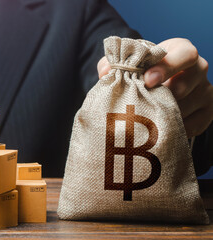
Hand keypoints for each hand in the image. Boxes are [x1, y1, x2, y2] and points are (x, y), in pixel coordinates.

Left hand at [97, 38, 212, 137]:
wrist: (156, 86)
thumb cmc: (141, 71)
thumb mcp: (127, 63)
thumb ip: (113, 64)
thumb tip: (105, 72)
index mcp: (181, 51)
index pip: (185, 54)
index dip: (167, 67)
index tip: (147, 80)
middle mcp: (198, 69)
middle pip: (187, 83)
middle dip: (162, 96)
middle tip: (142, 104)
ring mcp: (205, 91)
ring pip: (188, 106)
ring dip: (164, 114)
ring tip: (144, 117)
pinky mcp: (207, 112)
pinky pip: (192, 126)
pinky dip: (172, 128)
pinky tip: (156, 128)